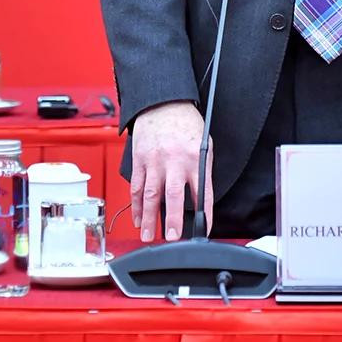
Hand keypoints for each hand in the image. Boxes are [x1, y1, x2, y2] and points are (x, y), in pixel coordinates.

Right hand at [128, 101, 208, 241]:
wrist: (162, 104)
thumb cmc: (185, 124)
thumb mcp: (203, 145)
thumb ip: (202, 171)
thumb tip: (201, 200)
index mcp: (195, 158)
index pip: (203, 192)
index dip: (205, 213)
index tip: (204, 230)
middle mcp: (175, 160)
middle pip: (174, 195)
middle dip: (173, 219)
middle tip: (172, 237)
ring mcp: (155, 161)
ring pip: (151, 194)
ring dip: (149, 218)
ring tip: (148, 236)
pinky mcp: (139, 160)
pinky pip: (137, 187)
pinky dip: (136, 205)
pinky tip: (138, 218)